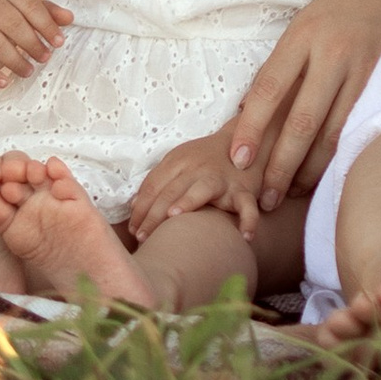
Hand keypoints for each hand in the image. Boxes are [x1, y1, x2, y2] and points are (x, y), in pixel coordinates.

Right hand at [0, 0, 69, 85]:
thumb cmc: (4, 9)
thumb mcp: (23, 3)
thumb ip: (47, 10)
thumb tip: (70, 18)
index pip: (30, 5)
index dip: (46, 25)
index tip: (59, 43)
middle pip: (12, 24)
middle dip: (32, 44)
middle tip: (46, 58)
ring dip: (14, 60)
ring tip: (29, 71)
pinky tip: (4, 82)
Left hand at [126, 130, 259, 241]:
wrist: (246, 141)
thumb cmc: (206, 160)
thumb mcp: (179, 162)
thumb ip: (158, 181)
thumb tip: (134, 206)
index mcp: (178, 161)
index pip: (153, 186)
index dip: (140, 209)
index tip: (132, 230)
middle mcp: (197, 168)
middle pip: (170, 191)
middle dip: (153, 215)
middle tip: (142, 238)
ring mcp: (221, 178)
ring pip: (201, 190)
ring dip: (188, 201)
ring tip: (175, 217)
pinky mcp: (244, 190)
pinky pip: (247, 206)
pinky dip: (248, 220)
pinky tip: (245, 237)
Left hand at [218, 0, 380, 210]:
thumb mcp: (308, 21)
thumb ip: (287, 63)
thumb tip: (250, 110)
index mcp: (303, 34)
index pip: (268, 89)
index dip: (250, 129)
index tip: (237, 161)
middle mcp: (332, 51)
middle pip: (299, 121)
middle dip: (279, 166)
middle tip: (265, 197)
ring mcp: (363, 67)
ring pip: (332, 132)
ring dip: (310, 170)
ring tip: (293, 193)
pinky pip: (359, 125)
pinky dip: (341, 153)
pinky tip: (329, 173)